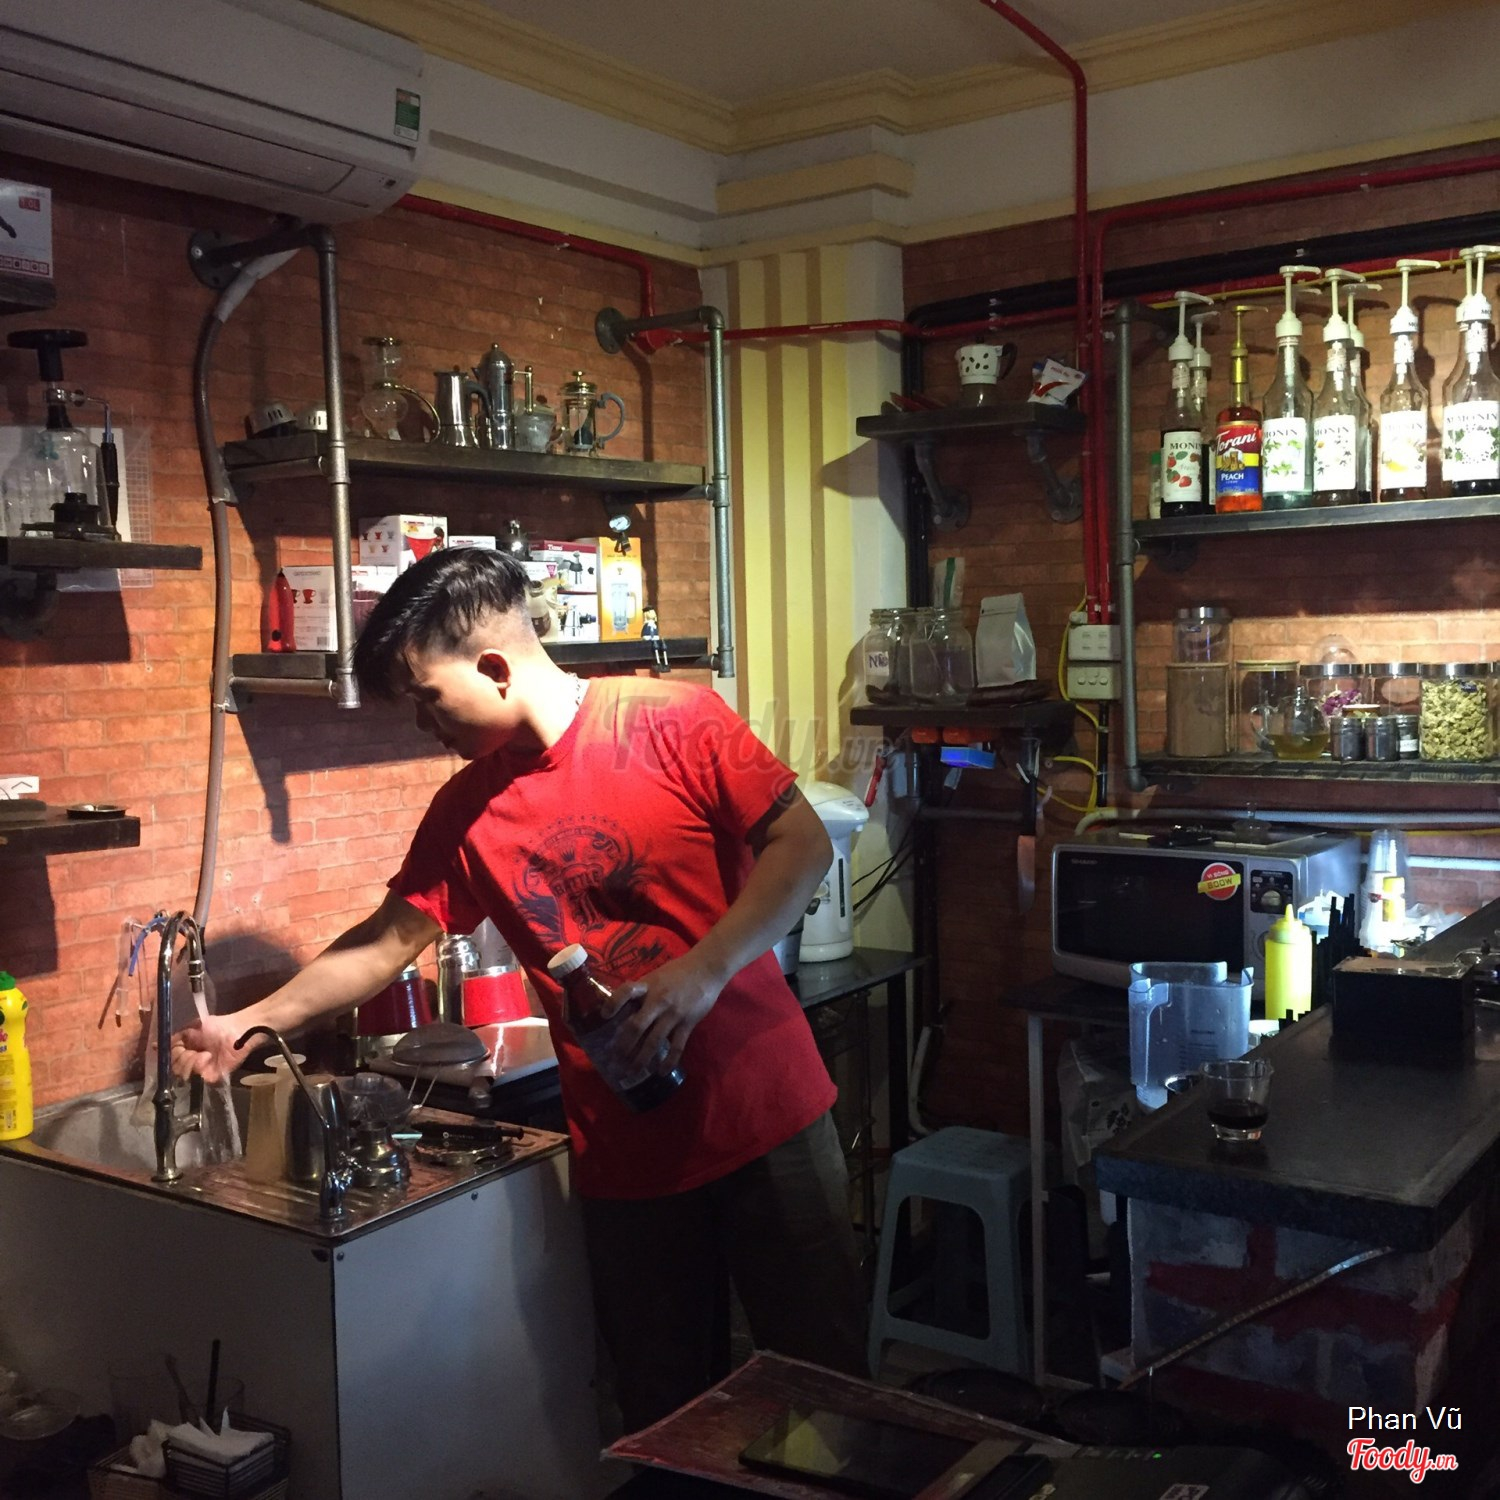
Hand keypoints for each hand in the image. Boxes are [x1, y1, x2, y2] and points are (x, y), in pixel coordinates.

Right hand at [171, 1011, 251, 1084]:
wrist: (238, 1029)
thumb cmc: (217, 1026)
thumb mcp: (191, 1029)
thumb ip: (175, 1039)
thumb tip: (156, 1046)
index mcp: (187, 1051)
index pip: (170, 1059)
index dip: (170, 1054)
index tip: (177, 1047)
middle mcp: (192, 1063)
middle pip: (174, 1069)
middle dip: (180, 1058)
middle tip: (191, 1049)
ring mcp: (202, 1071)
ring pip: (183, 1074)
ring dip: (190, 1061)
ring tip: (203, 1052)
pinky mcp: (213, 1077)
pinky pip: (198, 1077)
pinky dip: (199, 1065)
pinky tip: (207, 1056)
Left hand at [608, 955, 723, 1073]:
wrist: (707, 968)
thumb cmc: (678, 972)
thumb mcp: (656, 976)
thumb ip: (642, 991)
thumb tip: (622, 1008)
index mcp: (648, 986)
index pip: (626, 992)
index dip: (613, 1003)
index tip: (604, 1016)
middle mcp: (658, 1000)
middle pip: (636, 1026)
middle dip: (624, 1045)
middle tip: (614, 1059)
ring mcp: (673, 1014)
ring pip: (654, 1041)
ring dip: (641, 1059)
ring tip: (632, 1072)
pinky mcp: (687, 1023)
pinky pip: (676, 1046)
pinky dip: (668, 1061)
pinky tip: (660, 1071)